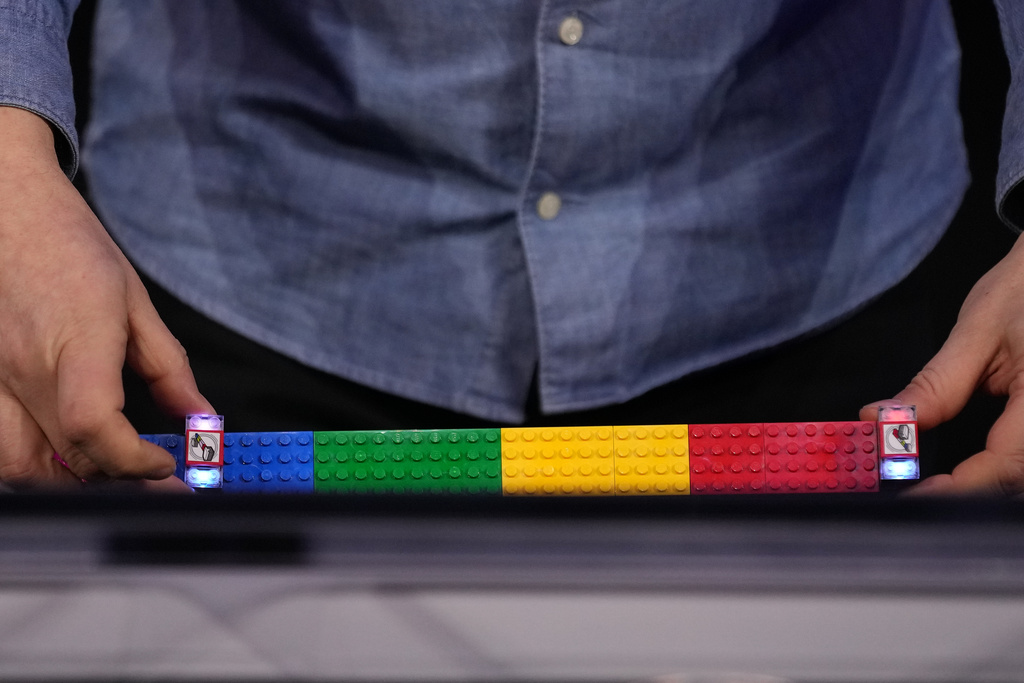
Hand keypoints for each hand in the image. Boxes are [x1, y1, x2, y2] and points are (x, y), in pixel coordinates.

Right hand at [0, 107, 212, 487]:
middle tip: (153, 477)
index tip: (166, 464)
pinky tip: (61, 455)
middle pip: (62, 460)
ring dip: (68, 482)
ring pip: (19, 465)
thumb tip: (200, 417)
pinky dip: (29, 464)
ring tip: (108, 470)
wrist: (5, 207)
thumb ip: (169, 368)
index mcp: (75, 343)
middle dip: (116, 481)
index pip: (93, 427)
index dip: (134, 462)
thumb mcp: (135, 301)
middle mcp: (25, 369)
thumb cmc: (66, 244)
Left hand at [861, 231, 1023, 494]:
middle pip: (1013, 481)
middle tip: (911, 493)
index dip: (954, 489)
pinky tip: (964, 473)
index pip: (1002, 468)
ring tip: (931, 485)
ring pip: (1019, 476)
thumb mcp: (977, 331)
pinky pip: (1021, 458)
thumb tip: (881, 422)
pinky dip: (994, 470)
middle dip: (964, 493)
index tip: (908, 494)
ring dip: (979, 485)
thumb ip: (935, 386)